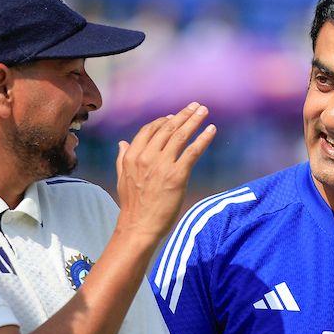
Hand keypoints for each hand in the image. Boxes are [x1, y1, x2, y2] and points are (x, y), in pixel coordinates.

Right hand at [114, 103, 216, 241]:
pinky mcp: (177, 175)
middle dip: (183, 115)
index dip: (163, 121)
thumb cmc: (132, 206)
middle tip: (195, 106)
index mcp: (132, 156)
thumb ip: (123, 158)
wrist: (139, 226)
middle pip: (167, 129)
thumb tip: (122, 143)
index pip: (149, 130)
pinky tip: (211, 130)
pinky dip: (203, 138)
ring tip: (203, 111)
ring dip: (194, 120)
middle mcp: (146, 157)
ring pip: (180, 136)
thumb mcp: (121, 178)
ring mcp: (162, 165)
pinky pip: (193, 151)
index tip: (174, 116)